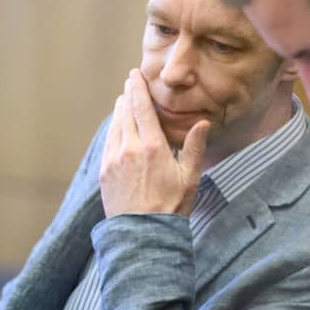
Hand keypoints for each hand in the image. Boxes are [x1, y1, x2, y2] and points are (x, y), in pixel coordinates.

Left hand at [100, 69, 210, 216]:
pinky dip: (113, 128)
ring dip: (119, 109)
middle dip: (128, 94)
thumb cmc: (171, 207)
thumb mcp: (189, 178)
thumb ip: (194, 147)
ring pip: (115, 124)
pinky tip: (118, 126)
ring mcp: (114, 159)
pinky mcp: (105, 171)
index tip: (135, 74)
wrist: (142, 235)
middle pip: (125, 111)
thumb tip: (203, 123)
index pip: (142, 108)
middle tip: (130, 82)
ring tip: (124, 100)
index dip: (137, 88)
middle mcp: (129, 148)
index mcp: (152, 147)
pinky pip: (108, 141)